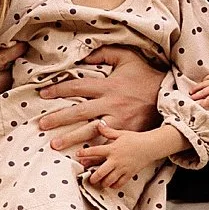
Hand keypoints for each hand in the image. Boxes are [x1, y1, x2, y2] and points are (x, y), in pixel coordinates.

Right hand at [0, 38, 20, 125]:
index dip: (14, 51)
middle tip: (17, 60)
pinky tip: (0, 89)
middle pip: (7, 77)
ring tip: (9, 74)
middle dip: (12, 68)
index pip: (0, 60)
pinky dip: (1, 95)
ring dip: (8, 82)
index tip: (23, 45)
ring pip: (4, 91)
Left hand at [37, 47, 162, 164]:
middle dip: (59, 118)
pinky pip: (106, 142)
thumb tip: (82, 56)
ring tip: (55, 145)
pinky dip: (93, 149)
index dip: (59, 90)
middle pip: (80, 112)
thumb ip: (104, 53)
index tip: (44, 94)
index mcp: (108, 85)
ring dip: (71, 138)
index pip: (78, 87)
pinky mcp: (125, 132)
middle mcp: (111, 104)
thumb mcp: (127, 58)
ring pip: (90, 131)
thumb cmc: (144, 75)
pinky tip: (81, 156)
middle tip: (42, 124)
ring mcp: (118, 121)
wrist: (166, 96)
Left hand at [89, 123, 170, 189]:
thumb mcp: (121, 133)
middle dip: (93, 177)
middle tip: (90, 179)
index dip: (85, 153)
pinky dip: (114, 186)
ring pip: (109, 180)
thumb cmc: (136, 139)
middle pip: (100, 172)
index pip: (95, 151)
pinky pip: (120, 183)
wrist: (150, 146)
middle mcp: (116, 160)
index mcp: (112, 149)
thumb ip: (108, 131)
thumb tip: (99, 124)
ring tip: (100, 183)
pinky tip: (111, 185)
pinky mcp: (129, 174)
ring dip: (103, 183)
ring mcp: (122, 168)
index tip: (77, 155)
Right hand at [191, 75, 208, 112]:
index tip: (196, 106)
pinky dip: (203, 80)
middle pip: (203, 92)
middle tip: (190, 99)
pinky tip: (201, 82)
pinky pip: (207, 78)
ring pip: (202, 84)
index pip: (208, 100)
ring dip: (196, 88)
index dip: (202, 103)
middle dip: (196, 96)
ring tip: (190, 92)